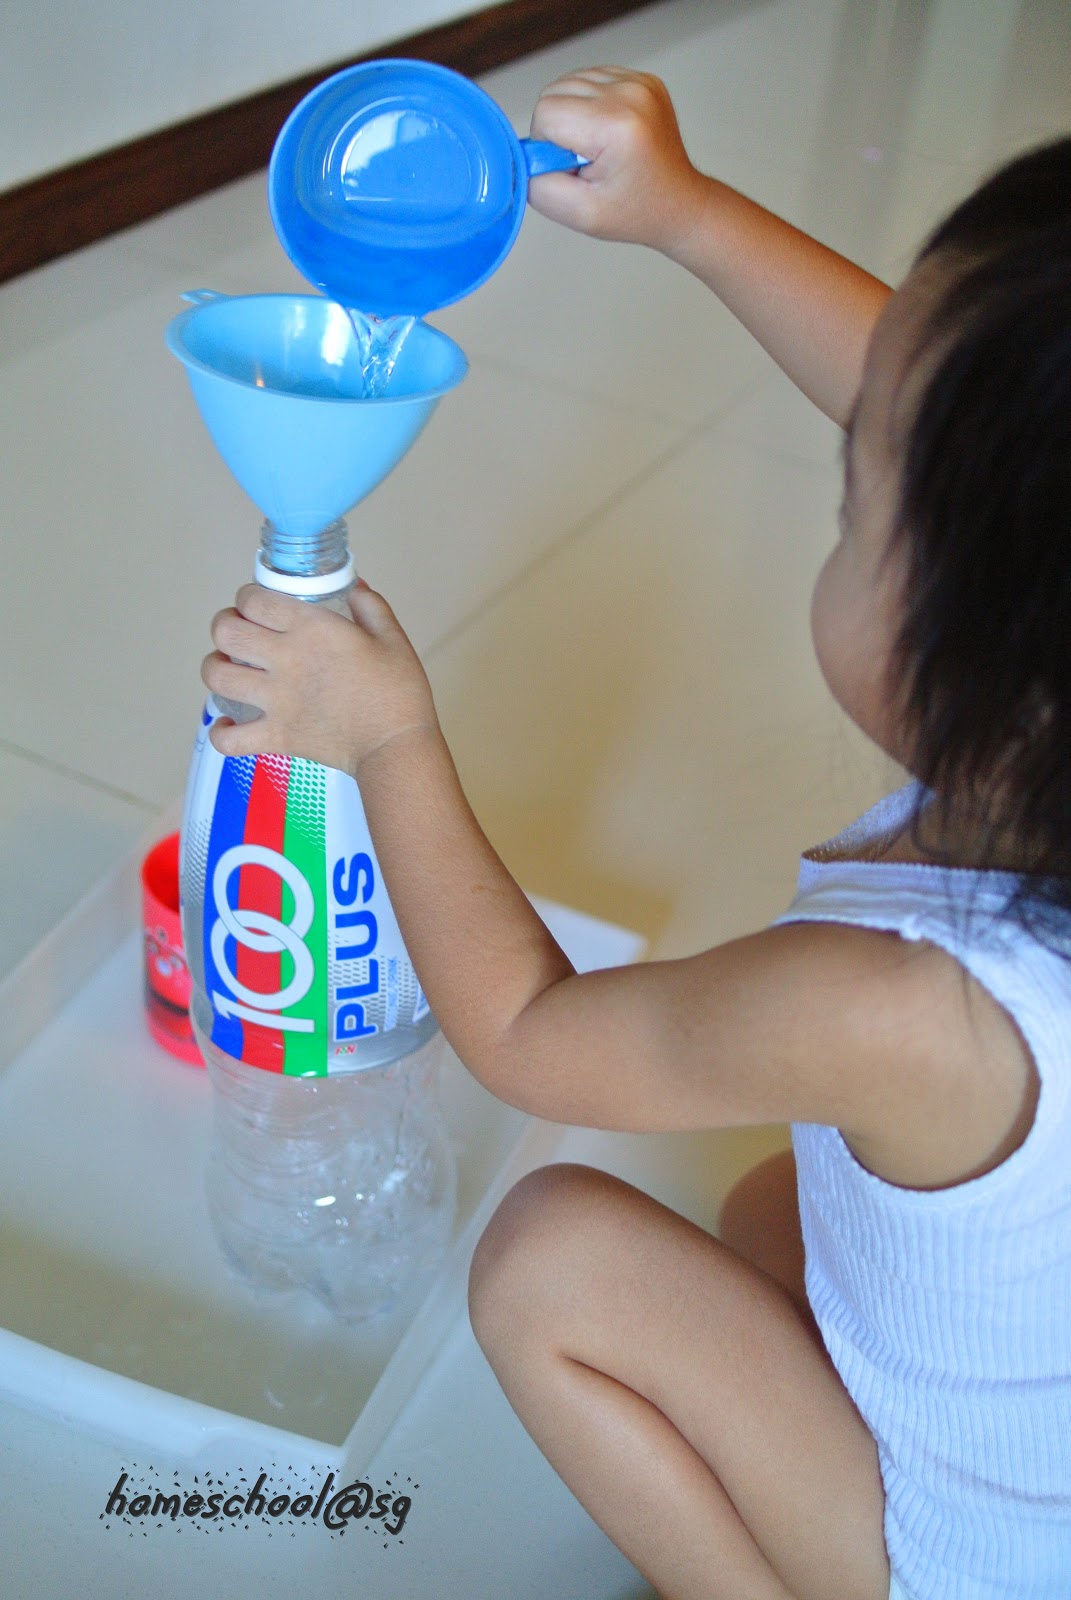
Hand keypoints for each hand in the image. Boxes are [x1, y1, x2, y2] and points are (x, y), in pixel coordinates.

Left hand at [201, 581, 438, 776]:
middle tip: (238, 633)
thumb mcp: (392, 638)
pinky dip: (220, 732)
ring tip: (228, 670)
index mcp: (313, 629)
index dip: (247, 597)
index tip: (256, 605)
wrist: (396, 747)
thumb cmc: (398, 693)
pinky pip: (228, 738)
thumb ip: (371, 606)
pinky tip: (227, 725)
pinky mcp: (276, 736)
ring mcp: (277, 700)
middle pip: (226, 631)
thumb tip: (356, 587)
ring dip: (215, 668)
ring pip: (217, 676)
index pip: (254, 600)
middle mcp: (287, 659)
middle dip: (225, 626)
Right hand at [527, 67, 703, 251]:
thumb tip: (521, 155)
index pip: (547, 112)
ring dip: (574, 115)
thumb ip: (539, 185)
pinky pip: (592, 80)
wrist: (678, 204)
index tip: (572, 167)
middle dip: (560, 129)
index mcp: (617, 126)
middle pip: (555, 91)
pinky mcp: (641, 78)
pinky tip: (608, 133)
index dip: (547, 144)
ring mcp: (638, 82)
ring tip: (599, 148)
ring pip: (570, 82)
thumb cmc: (635, 212)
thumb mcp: (580, 215)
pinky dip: (590, 105)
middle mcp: (630, 94)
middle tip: (587, 161)